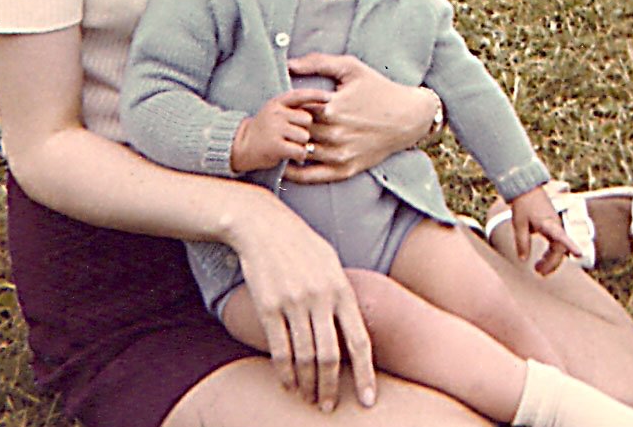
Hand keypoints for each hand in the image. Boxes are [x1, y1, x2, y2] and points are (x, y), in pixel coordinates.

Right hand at [229, 196, 376, 412]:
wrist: (264, 226)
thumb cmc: (302, 245)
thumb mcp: (332, 262)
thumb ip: (343, 293)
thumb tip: (354, 327)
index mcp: (342, 288)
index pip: (359, 340)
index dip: (365, 374)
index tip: (367, 400)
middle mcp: (320, 297)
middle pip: (330, 356)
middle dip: (330, 388)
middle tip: (328, 407)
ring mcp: (293, 302)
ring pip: (304, 357)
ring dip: (307, 384)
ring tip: (309, 399)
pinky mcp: (268, 307)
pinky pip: (279, 350)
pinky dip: (284, 373)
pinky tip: (288, 385)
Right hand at [230, 89, 332, 173]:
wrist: (239, 146)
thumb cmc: (264, 130)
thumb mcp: (276, 112)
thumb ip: (294, 109)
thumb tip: (322, 108)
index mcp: (277, 103)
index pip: (300, 95)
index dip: (316, 95)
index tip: (329, 97)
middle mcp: (276, 113)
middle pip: (307, 119)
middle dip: (306, 129)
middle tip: (295, 136)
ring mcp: (275, 129)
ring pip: (304, 136)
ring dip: (302, 144)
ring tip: (290, 145)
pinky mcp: (275, 146)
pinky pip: (299, 150)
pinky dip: (299, 155)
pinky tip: (292, 156)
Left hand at [282, 53, 434, 182]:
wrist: (408, 117)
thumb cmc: (378, 88)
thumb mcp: (351, 68)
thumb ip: (318, 62)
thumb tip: (289, 63)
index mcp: (331, 108)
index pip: (293, 109)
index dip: (286, 106)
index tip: (283, 104)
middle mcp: (334, 134)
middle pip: (295, 132)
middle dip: (286, 127)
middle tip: (279, 123)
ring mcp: (340, 154)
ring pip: (300, 153)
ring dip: (289, 147)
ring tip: (282, 140)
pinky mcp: (346, 169)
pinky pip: (312, 177)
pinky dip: (296, 173)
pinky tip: (287, 164)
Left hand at [509, 186, 582, 275]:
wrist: (526, 188)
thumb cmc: (523, 204)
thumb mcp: (519, 224)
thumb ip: (522, 242)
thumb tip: (523, 260)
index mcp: (548, 223)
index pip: (561, 236)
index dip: (570, 245)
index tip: (579, 254)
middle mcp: (555, 225)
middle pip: (559, 249)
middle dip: (551, 263)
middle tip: (538, 272)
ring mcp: (555, 225)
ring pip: (558, 247)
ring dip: (550, 260)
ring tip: (538, 268)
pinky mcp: (553, 226)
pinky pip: (556, 243)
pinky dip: (550, 254)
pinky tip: (541, 259)